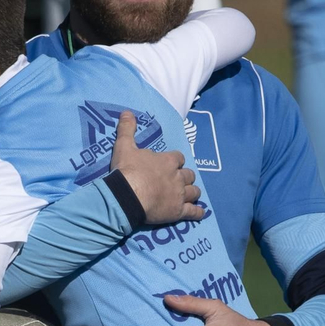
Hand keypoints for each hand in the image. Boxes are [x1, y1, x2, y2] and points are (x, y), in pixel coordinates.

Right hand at [109, 109, 203, 224]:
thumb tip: (127, 111)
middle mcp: (177, 177)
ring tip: (188, 195)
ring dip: (192, 192)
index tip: (170, 164)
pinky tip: (200, 213)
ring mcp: (179, 195)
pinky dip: (198, 213)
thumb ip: (127, 129)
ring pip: (194, 192)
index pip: (178, 158)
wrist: (126, 195)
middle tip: (177, 181)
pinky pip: (193, 212)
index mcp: (167, 161)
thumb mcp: (124, 146)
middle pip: (189, 175)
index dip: (175, 161)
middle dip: (185, 177)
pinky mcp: (178, 211)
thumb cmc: (127, 170)